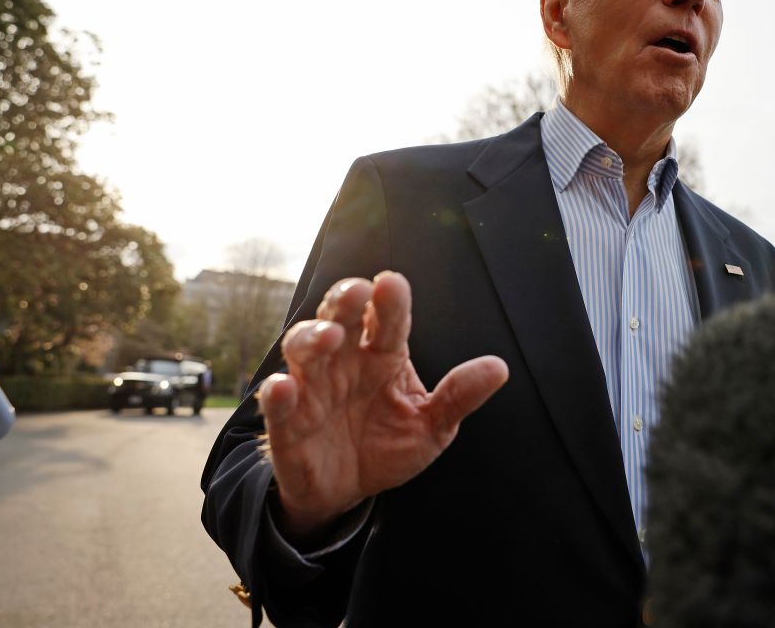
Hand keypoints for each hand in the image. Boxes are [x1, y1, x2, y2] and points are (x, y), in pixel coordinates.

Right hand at [257, 271, 507, 542]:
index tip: (393, 283)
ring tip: (329, 338)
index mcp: (382, 355)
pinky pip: (276, 400)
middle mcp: (344, 360)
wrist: (347, 491)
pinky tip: (286, 388)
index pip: (388, 320)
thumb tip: (499, 368)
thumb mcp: (431, 426)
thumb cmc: (388, 445)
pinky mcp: (286, 421)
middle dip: (345, 301)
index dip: (390, 301)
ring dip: (311, 337)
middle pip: (339, 317)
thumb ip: (458, 397)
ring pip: (302, 347)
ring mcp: (312, 386)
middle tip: (358, 292)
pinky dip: (277, 391)